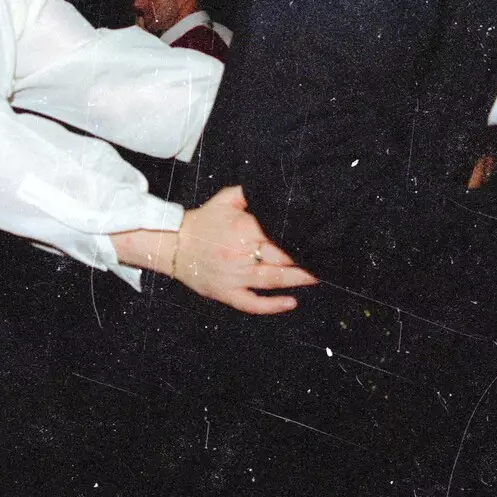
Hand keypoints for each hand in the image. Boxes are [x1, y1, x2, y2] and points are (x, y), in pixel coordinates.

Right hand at [169, 186, 316, 313]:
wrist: (173, 244)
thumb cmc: (202, 223)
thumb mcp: (224, 200)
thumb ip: (249, 193)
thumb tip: (273, 190)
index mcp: (241, 229)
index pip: (279, 235)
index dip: (299, 238)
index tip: (316, 238)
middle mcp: (240, 253)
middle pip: (281, 259)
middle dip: (304, 260)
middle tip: (323, 259)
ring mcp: (234, 276)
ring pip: (272, 281)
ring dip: (298, 280)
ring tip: (317, 277)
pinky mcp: (226, 293)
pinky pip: (252, 304)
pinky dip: (273, 306)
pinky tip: (291, 303)